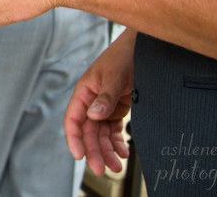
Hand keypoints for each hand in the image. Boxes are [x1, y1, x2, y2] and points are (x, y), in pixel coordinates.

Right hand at [64, 29, 134, 174]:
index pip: (73, 119)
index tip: (80, 155)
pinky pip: (113, 129)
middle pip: (88, 132)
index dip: (74, 138)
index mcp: (84, 92)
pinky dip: (117, 142)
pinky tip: (124, 151)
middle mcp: (91, 101)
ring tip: (116, 167)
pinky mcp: (118, 108)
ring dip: (107, 150)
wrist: (143, 47)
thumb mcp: (114, 75)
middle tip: (101, 169)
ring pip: (101, 134)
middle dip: (94, 151)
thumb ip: (105, 97)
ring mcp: (104, 105)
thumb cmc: (124, 56)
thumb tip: (93, 115)